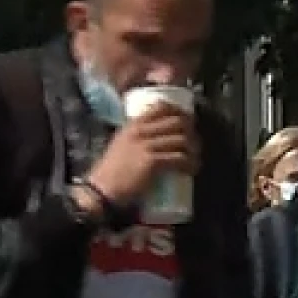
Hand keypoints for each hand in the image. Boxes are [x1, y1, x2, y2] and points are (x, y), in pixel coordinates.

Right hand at [85, 102, 201, 207]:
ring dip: (194, 149)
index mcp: (133, 125)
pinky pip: (179, 158)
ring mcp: (147, 146)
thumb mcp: (121, 145)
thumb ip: (135, 137)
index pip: (161, 107)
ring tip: (195, 158)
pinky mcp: (152, 162)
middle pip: (176, 122)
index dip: (179, 112)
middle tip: (195, 143)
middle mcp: (141, 132)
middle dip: (191, 131)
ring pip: (181, 139)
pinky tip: (192, 169)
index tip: (187, 121)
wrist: (102, 190)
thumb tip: (155, 136)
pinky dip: (190, 163)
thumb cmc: (111, 171)